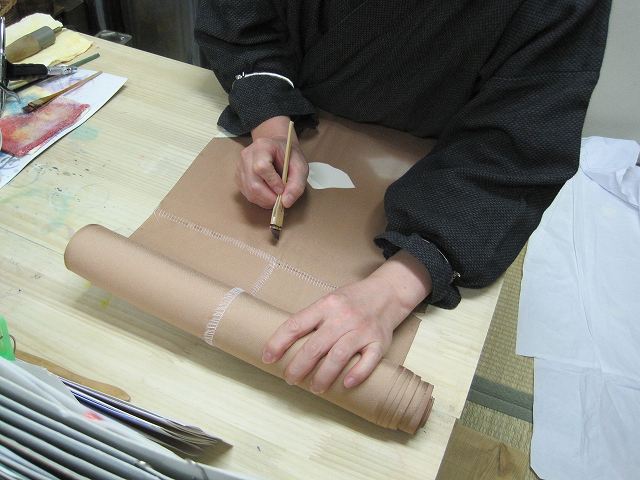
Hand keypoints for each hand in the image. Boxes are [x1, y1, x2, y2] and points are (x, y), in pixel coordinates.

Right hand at [236, 116, 307, 208]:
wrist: (277, 149)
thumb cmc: (289, 156)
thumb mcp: (300, 166)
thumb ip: (296, 184)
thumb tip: (286, 203)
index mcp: (262, 146)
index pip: (262, 167)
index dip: (273, 182)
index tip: (283, 189)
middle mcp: (247, 156)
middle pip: (253, 184)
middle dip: (270, 197)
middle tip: (281, 199)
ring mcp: (240, 167)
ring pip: (249, 192)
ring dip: (265, 201)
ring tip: (276, 196)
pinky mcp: (238, 178)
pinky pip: (247, 194)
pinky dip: (260, 200)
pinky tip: (268, 194)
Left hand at [262, 250, 432, 392]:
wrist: (387, 292)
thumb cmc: (352, 300)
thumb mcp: (330, 300)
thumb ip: (313, 319)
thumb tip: (285, 344)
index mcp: (326, 305)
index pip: (296, 324)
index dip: (279, 343)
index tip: (268, 358)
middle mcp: (343, 317)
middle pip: (315, 346)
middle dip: (298, 367)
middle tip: (290, 379)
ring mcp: (362, 330)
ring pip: (338, 356)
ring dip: (323, 376)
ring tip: (314, 388)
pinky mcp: (379, 341)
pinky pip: (368, 361)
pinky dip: (357, 373)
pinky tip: (345, 383)